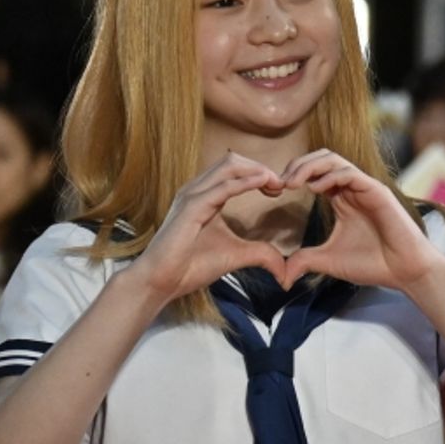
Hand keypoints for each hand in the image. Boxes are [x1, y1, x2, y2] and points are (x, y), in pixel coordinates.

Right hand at [126, 153, 290, 300]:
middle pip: (234, 161)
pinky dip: (245, 182)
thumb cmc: (191, 266)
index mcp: (206, 195)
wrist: (160, 282)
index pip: (236, 169)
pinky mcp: (191, 207)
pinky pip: (222, 187)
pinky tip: (263, 184)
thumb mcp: (236, 255)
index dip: (260, 173)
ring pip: (229, 166)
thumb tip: (284, 270)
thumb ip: (261, 254)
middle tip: (281, 185)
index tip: (279, 189)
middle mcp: (198, 189)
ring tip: (276, 184)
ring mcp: (192, 195)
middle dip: (261, 168)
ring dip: (257, 171)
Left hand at [281, 150, 444, 289]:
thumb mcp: (329, 261)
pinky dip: (330, 176)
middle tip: (280, 183)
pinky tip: (315, 189)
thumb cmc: (373, 264)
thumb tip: (282, 275)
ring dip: (309, 166)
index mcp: (341, 198)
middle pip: (322, 158)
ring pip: (334, 159)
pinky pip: (350, 173)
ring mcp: (365, 187)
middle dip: (298, 164)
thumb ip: (305, 260)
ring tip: (292, 183)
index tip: (275, 191)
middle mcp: (352, 188)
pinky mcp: (376, 191)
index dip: (293, 175)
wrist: (403, 271)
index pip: (314, 172)